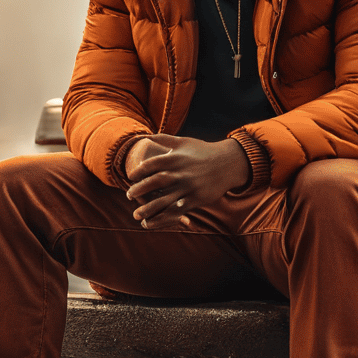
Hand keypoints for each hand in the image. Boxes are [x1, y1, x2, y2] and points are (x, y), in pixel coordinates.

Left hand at [124, 134, 250, 228]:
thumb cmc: (203, 151)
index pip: (151, 164)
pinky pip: (177, 210)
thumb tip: (145, 135)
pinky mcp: (196, 199)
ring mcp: (188, 187)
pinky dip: (165, 217)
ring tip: (136, 215)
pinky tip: (153, 222)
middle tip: (128, 196)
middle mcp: (181, 173)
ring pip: (165, 200)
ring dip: (149, 209)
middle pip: (155, 182)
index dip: (138, 171)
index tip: (130, 177)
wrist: (229, 163)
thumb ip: (164, 139)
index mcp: (175, 158)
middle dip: (139, 190)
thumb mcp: (184, 141)